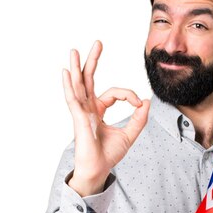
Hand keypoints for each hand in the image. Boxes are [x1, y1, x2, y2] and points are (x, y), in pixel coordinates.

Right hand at [62, 40, 149, 195]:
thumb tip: (146, 101)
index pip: (114, 93)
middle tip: (98, 43)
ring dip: (77, 67)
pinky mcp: (78, 118)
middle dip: (93, 61)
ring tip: (74, 50)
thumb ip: (139, 119)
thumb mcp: (129, 134)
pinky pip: (72, 99)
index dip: (129, 95)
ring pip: (78, 85)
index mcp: (98, 110)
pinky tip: (67, 72)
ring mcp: (81, 112)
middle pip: (89, 79)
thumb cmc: (109, 155)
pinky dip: (69, 85)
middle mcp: (88, 108)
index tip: (139, 104)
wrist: (99, 169)